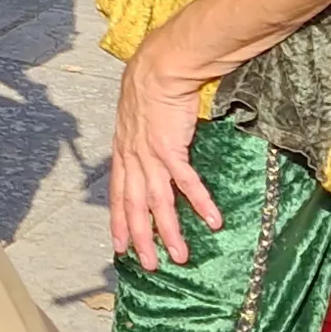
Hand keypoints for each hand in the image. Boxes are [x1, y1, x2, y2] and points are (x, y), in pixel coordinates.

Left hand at [110, 46, 223, 270]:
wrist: (161, 66)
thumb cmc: (151, 85)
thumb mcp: (136, 116)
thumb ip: (140, 136)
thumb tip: (148, 148)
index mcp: (123, 151)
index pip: (118, 194)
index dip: (118, 221)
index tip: (120, 246)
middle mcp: (132, 157)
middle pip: (134, 206)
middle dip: (141, 238)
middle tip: (150, 266)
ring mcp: (149, 154)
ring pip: (157, 202)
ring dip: (170, 231)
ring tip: (180, 256)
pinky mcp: (170, 147)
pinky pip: (186, 182)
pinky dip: (199, 202)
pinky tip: (212, 220)